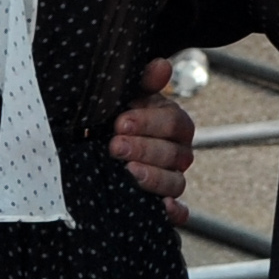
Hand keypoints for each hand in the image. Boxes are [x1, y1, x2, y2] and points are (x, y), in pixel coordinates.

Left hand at [113, 58, 196, 226]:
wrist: (98, 143)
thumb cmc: (117, 117)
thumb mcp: (127, 96)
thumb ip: (144, 82)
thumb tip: (161, 65)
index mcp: (173, 123)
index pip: (174, 122)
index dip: (150, 122)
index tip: (121, 122)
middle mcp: (178, 152)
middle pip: (175, 154)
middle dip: (145, 149)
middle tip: (116, 147)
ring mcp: (172, 178)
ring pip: (177, 182)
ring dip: (155, 178)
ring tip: (130, 173)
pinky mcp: (164, 203)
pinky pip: (180, 212)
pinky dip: (174, 213)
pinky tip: (162, 209)